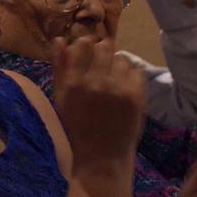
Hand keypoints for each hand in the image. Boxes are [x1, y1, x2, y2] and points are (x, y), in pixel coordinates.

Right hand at [51, 35, 144, 170]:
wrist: (101, 157)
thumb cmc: (75, 127)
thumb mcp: (61, 98)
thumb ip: (59, 68)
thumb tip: (60, 39)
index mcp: (73, 83)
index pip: (83, 45)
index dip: (85, 45)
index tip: (87, 52)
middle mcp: (96, 83)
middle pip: (104, 48)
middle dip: (102, 53)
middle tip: (101, 66)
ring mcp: (119, 90)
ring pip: (121, 59)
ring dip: (116, 66)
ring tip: (113, 80)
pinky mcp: (137, 97)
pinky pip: (136, 72)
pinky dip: (130, 77)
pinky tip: (123, 90)